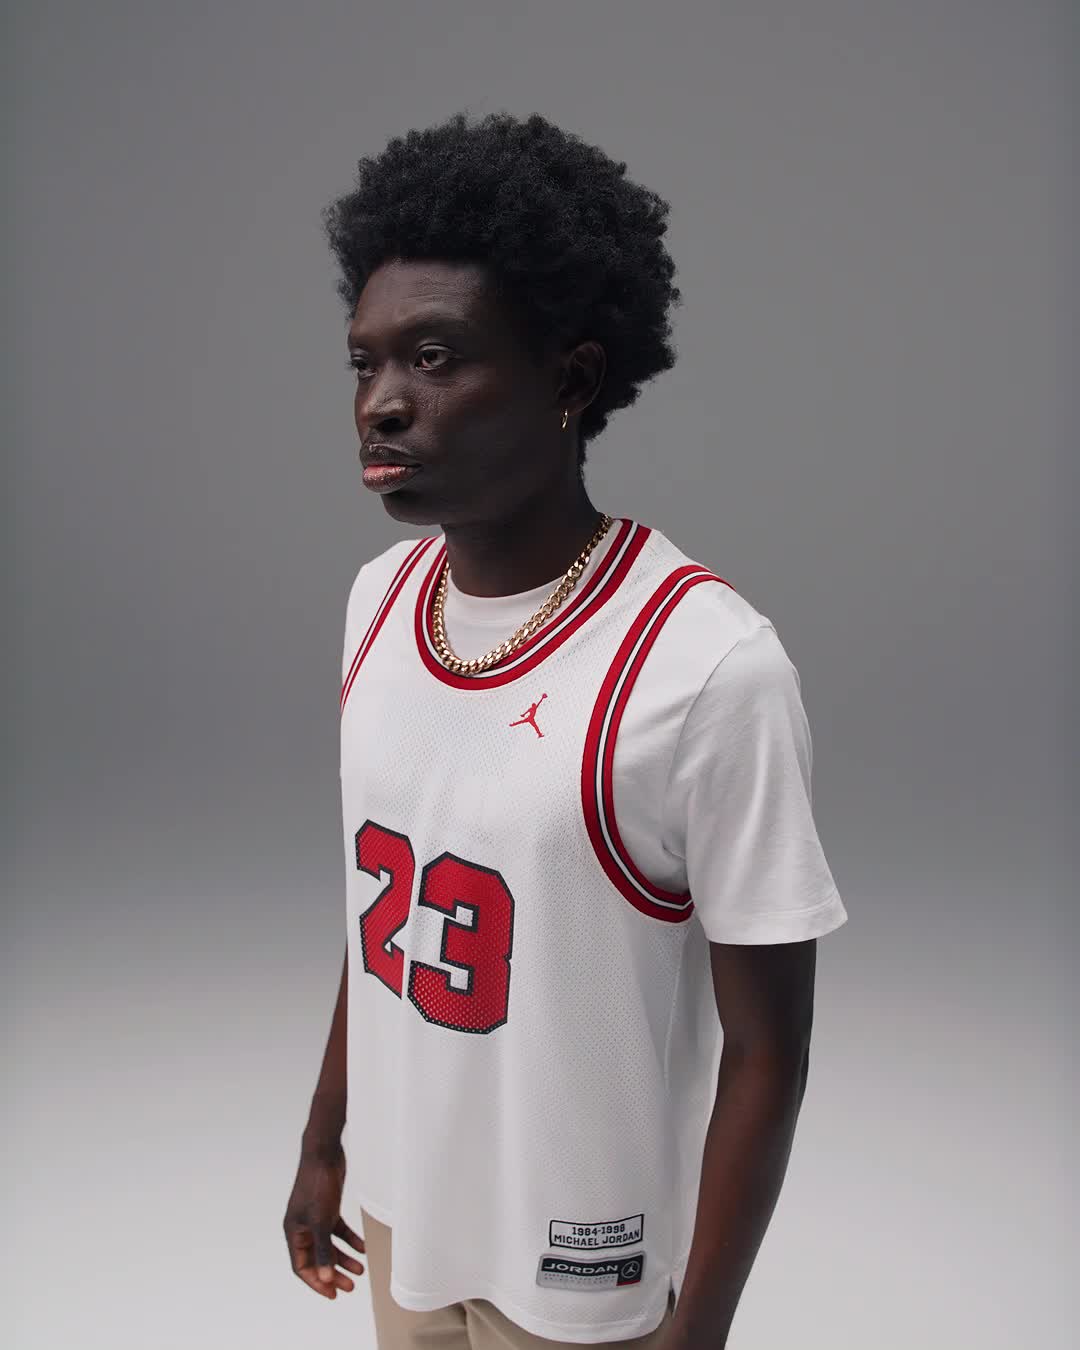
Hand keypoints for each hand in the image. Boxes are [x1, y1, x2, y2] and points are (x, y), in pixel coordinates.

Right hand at [283, 1143, 365, 1299]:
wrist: (324, 1153)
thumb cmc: (316, 1184)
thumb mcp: (321, 1221)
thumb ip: (324, 1250)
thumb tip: (325, 1276)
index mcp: (294, 1232)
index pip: (302, 1266)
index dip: (317, 1282)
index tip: (333, 1294)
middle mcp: (303, 1227)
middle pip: (317, 1258)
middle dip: (333, 1274)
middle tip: (350, 1287)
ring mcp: (316, 1218)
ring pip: (330, 1246)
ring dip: (344, 1259)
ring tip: (360, 1270)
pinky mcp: (328, 1208)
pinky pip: (338, 1230)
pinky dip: (350, 1240)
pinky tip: (363, 1248)